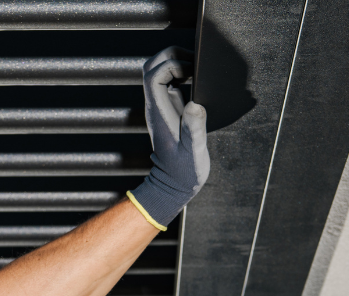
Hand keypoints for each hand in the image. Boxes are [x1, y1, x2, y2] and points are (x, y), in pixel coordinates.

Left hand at [127, 46, 209, 228]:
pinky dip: (181, 74)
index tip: (191, 71)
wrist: (174, 185)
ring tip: (197, 68)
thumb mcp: (193, 151)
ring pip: (157, 72)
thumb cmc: (184, 172)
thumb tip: (195, 104)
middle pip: (151, 67)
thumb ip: (193, 128)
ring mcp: (161, 106)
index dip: (171, 65)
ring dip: (175, 62)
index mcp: (159, 112)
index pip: (152, 76)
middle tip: (194, 62)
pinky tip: (197, 80)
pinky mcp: (169, 109)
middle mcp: (156, 105)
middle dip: (171, 56)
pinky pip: (168, 82)